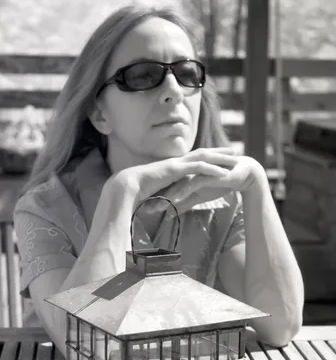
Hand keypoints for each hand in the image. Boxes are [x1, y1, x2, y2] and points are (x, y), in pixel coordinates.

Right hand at [110, 147, 236, 210]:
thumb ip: (160, 198)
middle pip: (201, 153)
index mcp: (169, 168)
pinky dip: (213, 170)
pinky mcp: (175, 170)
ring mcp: (175, 164)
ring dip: (220, 157)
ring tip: (236, 158)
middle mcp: (174, 163)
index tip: (218, 158)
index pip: (191, 160)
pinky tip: (225, 174)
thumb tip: (160, 209)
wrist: (124, 190)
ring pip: (203, 157)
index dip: (206, 158)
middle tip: (234, 151)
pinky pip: (199, 168)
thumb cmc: (134, 196)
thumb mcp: (152, 197)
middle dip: (218, 152)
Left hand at [143, 151, 268, 212]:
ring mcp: (197, 171)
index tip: (145, 209)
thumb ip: (186, 203)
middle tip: (144, 208)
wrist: (243, 175)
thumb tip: (173, 212)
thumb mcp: (200, 196)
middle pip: (169, 185)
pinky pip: (192, 184)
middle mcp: (189, 172)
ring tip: (157, 207)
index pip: (168, 187)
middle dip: (157, 197)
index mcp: (186, 175)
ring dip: (168, 196)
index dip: (157, 197)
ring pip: (178, 185)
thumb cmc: (221, 183)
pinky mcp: (207, 174)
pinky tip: (175, 201)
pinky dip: (183, 192)